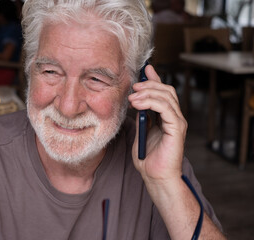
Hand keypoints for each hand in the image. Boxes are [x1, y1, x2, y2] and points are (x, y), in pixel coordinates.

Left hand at [128, 65, 186, 183]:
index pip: (163, 93)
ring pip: (167, 96)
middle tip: (134, 86)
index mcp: (166, 117)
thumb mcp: (140, 132)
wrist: (155, 177)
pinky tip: (138, 105)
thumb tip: (135, 102)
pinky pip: (166, 108)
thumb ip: (141, 117)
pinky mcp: (177, 128)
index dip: (155, 80)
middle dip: (149, 85)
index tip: (145, 69)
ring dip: (148, 93)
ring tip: (132, 97)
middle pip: (166, 91)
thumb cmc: (148, 159)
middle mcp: (174, 117)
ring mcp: (177, 122)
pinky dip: (151, 102)